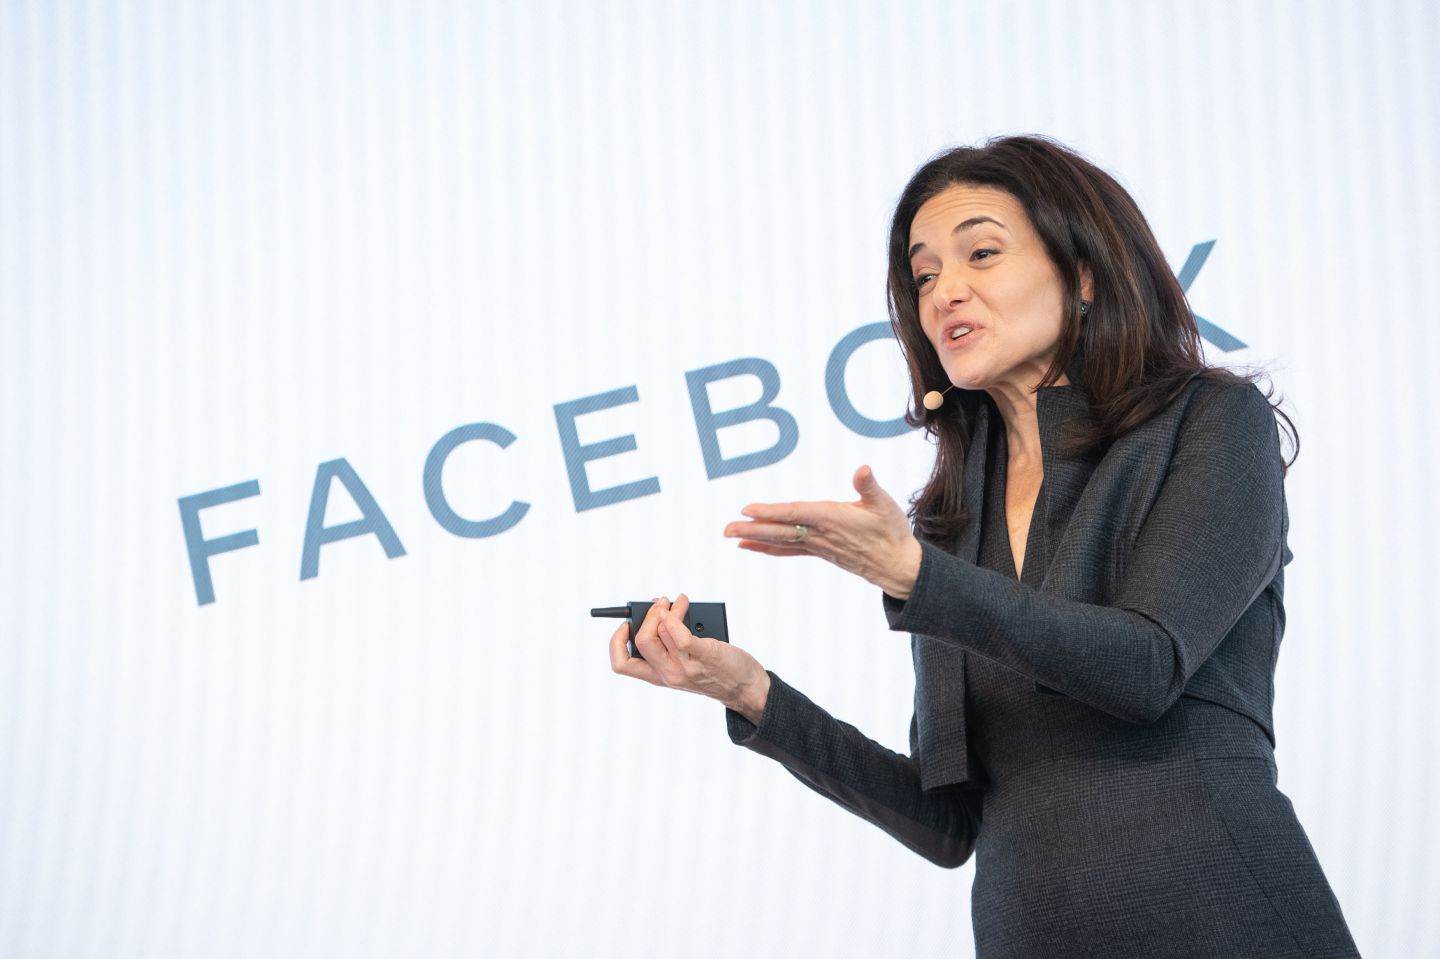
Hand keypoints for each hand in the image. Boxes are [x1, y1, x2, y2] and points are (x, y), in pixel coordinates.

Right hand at [608, 594, 770, 719]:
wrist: (745, 688)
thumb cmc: (716, 672)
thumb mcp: (682, 666)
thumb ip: (668, 645)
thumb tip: (659, 612)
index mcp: (658, 676)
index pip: (621, 665)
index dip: (616, 641)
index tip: (625, 625)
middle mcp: (668, 674)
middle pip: (640, 641)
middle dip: (645, 614)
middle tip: (658, 603)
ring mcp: (685, 666)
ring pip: (659, 631)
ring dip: (666, 607)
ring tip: (678, 600)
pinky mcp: (704, 655)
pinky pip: (680, 633)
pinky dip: (677, 614)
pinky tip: (683, 604)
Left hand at [722, 464, 923, 599]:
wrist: (897, 565)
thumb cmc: (891, 532)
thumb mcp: (884, 504)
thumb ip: (869, 486)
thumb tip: (862, 469)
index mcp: (832, 518)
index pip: (795, 514)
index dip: (771, 512)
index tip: (748, 510)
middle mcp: (820, 534)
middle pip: (780, 531)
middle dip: (752, 528)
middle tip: (726, 528)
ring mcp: (818, 545)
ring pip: (781, 541)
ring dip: (755, 537)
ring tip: (732, 535)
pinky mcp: (820, 551)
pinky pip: (788, 550)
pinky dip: (769, 547)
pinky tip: (753, 546)